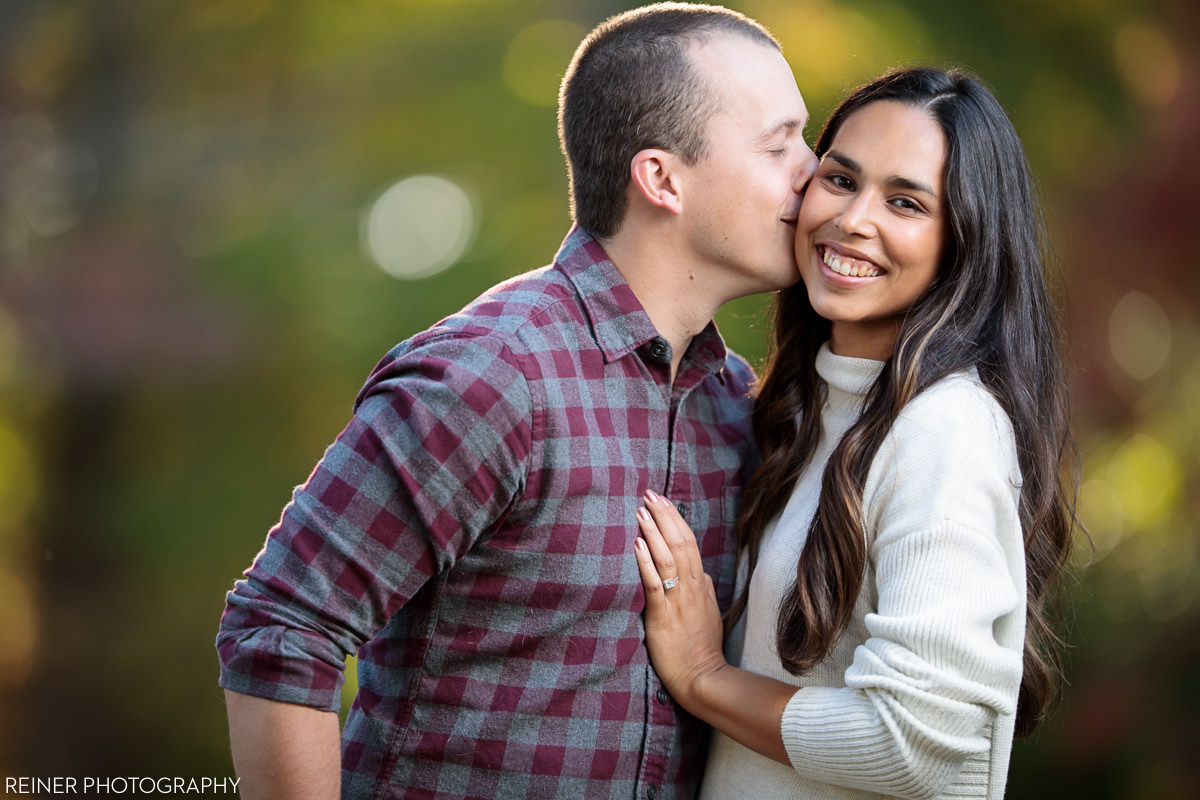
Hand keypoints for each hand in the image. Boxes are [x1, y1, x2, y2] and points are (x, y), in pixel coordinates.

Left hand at [634, 490, 728, 710]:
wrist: (703, 677)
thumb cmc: (703, 648)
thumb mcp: (711, 614)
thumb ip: (707, 591)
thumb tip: (704, 574)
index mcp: (701, 585)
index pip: (690, 544)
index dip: (676, 520)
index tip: (664, 501)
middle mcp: (692, 588)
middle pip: (680, 543)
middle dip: (664, 516)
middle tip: (650, 494)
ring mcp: (678, 600)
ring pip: (668, 557)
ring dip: (654, 531)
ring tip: (640, 510)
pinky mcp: (663, 615)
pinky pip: (655, 583)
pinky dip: (646, 561)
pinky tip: (637, 543)